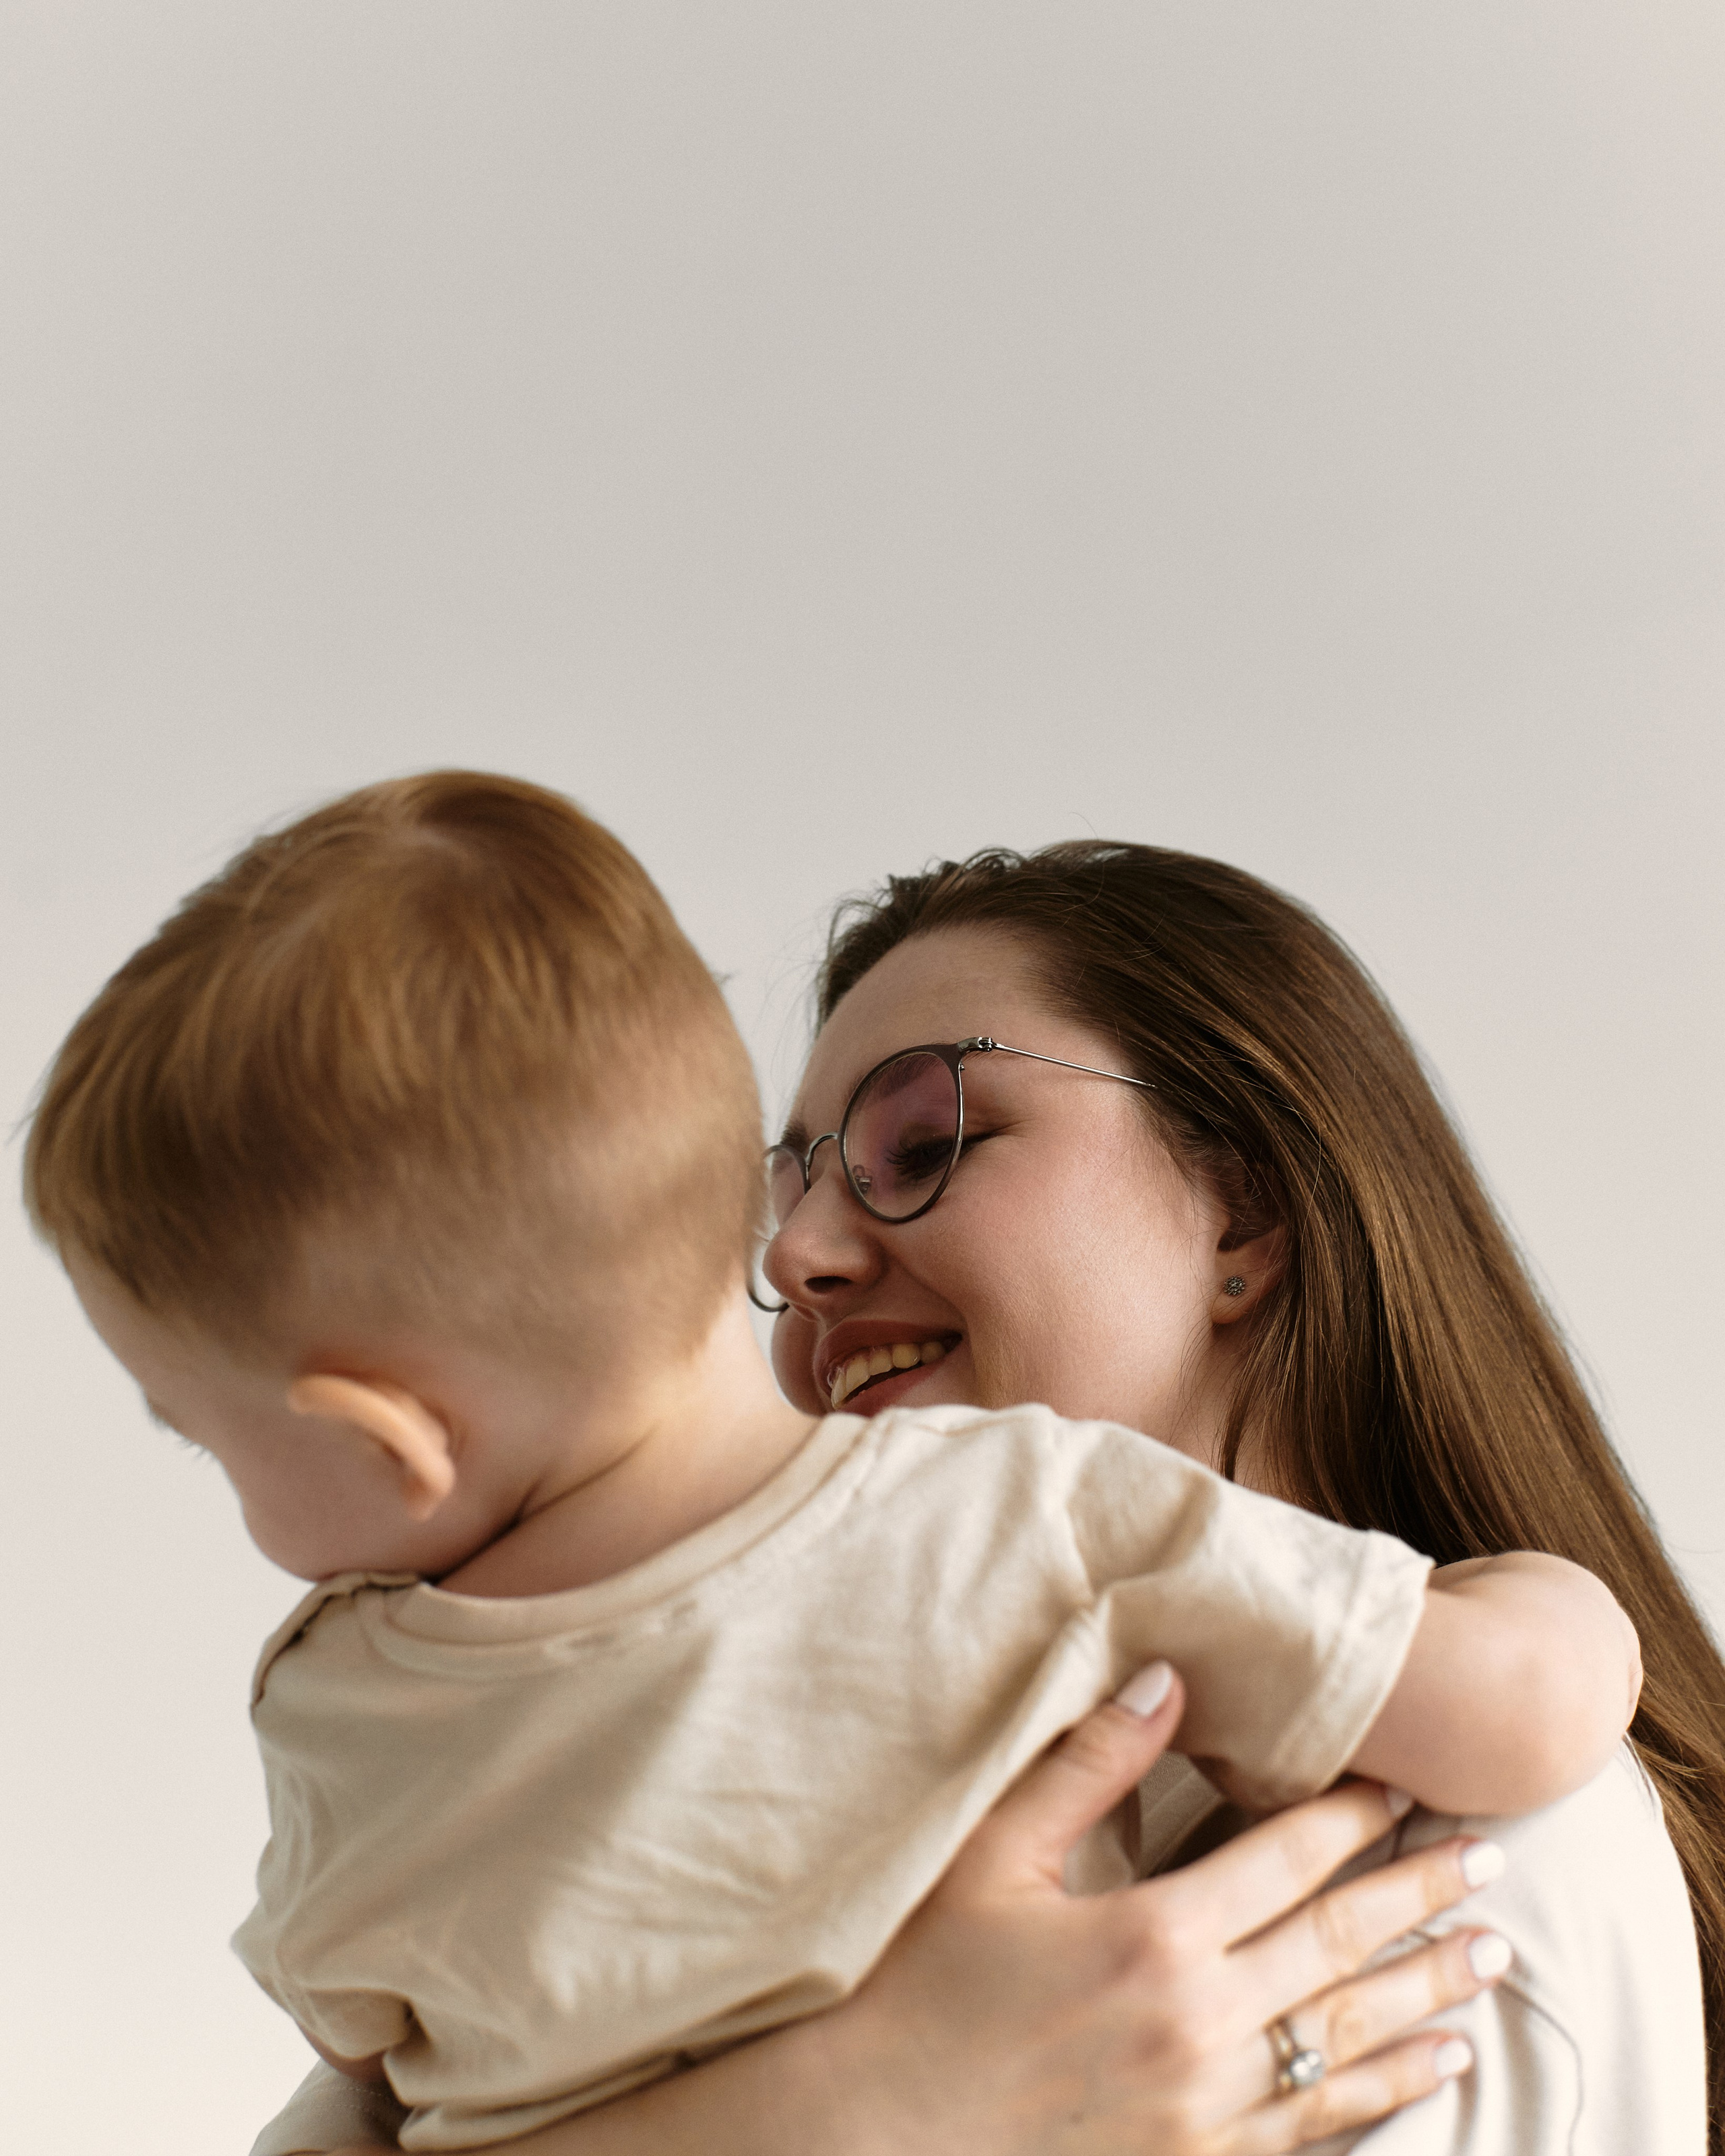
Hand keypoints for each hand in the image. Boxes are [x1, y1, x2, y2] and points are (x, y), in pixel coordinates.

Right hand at [261, 1668, 1507, 2155]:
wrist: (872, 2138)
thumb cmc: (916, 1986)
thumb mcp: (988, 1857)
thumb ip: (1084, 1764)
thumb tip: (1164, 1678)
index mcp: (1151, 1935)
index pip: (1285, 1859)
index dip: (1354, 1818)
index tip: (1408, 1782)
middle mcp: (1199, 2024)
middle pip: (1342, 1946)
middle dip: (1421, 1895)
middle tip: (1491, 1856)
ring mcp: (1207, 2108)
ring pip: (1351, 2039)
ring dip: (1428, 1992)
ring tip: (1492, 1956)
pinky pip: (1320, 2126)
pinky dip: (1388, 2092)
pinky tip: (1433, 2071)